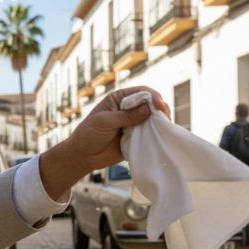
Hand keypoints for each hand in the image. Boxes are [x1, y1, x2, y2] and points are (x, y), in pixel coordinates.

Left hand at [39, 86, 169, 200]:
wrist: (83, 156)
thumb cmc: (89, 134)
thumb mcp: (105, 121)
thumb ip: (126, 116)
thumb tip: (149, 109)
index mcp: (119, 99)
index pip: (142, 92)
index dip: (153, 97)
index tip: (159, 106)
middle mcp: (129, 109)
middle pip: (151, 104)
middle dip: (160, 110)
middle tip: (165, 119)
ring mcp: (134, 123)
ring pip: (153, 119)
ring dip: (160, 123)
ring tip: (165, 128)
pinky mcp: (136, 137)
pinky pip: (150, 134)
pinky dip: (157, 135)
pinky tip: (161, 137)